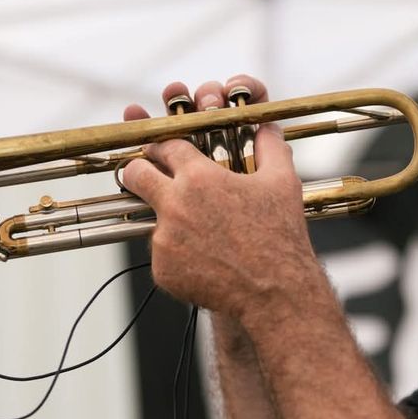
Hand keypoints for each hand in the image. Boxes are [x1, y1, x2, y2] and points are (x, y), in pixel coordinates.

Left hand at [120, 76, 320, 318]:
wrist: (274, 291)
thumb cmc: (280, 236)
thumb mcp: (282, 182)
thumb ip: (270, 147)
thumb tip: (268, 127)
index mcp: (199, 177)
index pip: (164, 146)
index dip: (162, 144)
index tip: (162, 149)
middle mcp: (174, 204)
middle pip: (135, 174)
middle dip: (137, 170)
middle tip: (146, 175)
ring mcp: (164, 239)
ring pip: (151, 219)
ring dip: (169, 221)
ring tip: (201, 234)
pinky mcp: (162, 270)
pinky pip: (163, 256)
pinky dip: (179, 256)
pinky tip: (207, 261)